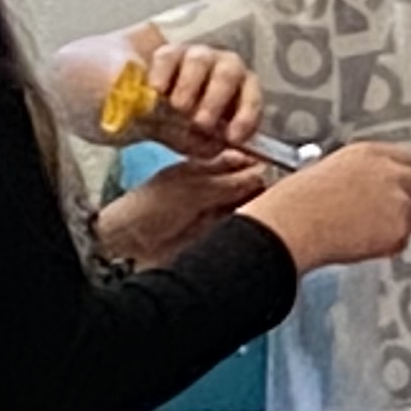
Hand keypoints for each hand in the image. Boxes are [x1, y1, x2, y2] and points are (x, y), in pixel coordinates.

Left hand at [92, 154, 272, 266]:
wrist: (129, 248)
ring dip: (262, 205)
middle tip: (281, 188)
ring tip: (274, 205)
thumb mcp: (191, 189)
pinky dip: (255, 224)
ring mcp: (216, 214)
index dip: (258, 163)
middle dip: (265, 185)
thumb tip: (262, 173)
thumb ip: (229, 182)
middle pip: (248, 184)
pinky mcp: (219, 236)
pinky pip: (244, 227)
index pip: (238, 162)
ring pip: (249, 205)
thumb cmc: (145, 211)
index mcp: (199, 170)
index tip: (278, 167)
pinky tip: (263, 223)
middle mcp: (210, 191)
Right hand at [124, 42, 263, 159]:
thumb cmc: (188, 125)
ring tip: (178, 108)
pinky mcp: (169, 53)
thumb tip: (225, 152)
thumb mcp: (200, 141)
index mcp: (244, 89)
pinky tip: (158, 90)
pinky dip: (163, 73)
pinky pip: (168, 57)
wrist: (154, 108)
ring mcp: (198, 56)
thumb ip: (211, 146)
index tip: (231, 138)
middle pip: (228, 75)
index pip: (253, 99)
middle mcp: (226, 67)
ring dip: (189, 87)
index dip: (245, 118)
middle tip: (201, 123)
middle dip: (215, 101)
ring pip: (199, 62)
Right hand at [243, 141, 410, 273]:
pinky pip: (404, 241)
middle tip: (392, 215)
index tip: (397, 187)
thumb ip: (356, 177)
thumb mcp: (325, 172)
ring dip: (400, 225)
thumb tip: (365, 191)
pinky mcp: (398, 228)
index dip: (400, 177)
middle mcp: (387, 173)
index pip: (406, 159)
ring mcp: (397, 200)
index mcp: (366, 153)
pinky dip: (389, 246)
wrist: (289, 225)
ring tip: (369, 233)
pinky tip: (364, 246)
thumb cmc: (293, 203)